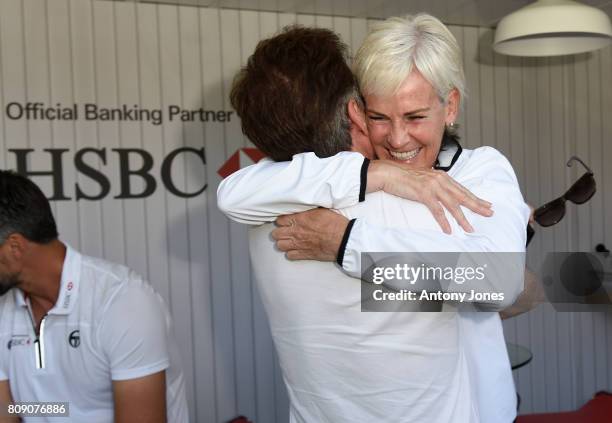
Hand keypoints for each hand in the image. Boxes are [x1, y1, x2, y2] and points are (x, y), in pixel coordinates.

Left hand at [273, 209, 348, 260]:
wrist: (343, 239)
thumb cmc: (334, 223)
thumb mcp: (321, 210)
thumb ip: (308, 211)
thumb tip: (303, 208)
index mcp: (299, 219)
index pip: (280, 220)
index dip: (282, 220)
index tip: (285, 221)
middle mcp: (296, 232)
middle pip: (276, 233)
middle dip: (279, 232)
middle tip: (285, 231)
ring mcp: (299, 244)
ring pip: (280, 245)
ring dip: (283, 242)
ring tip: (288, 241)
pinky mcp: (304, 254)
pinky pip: (289, 255)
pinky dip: (291, 253)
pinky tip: (295, 249)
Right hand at [367, 160, 492, 233]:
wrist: (388, 173)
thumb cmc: (403, 177)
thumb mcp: (423, 178)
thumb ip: (434, 184)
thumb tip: (442, 193)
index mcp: (442, 176)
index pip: (462, 189)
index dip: (475, 197)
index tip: (486, 204)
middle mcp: (440, 180)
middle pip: (462, 195)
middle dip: (477, 205)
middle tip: (490, 213)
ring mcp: (432, 186)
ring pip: (452, 205)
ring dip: (462, 218)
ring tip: (469, 228)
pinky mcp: (423, 194)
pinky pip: (437, 210)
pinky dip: (444, 221)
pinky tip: (448, 230)